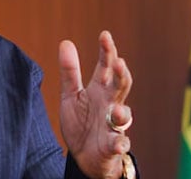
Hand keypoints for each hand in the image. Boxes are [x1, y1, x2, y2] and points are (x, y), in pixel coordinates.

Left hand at [59, 31, 133, 177]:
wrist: (84, 155)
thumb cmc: (82, 121)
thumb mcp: (71, 94)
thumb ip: (69, 71)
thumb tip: (65, 42)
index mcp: (100, 90)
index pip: (106, 68)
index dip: (107, 51)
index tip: (105, 35)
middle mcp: (110, 104)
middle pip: (120, 86)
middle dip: (121, 75)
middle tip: (118, 62)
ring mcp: (113, 125)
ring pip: (125, 116)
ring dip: (123, 113)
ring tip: (117, 111)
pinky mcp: (113, 145)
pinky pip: (120, 144)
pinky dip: (120, 143)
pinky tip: (118, 142)